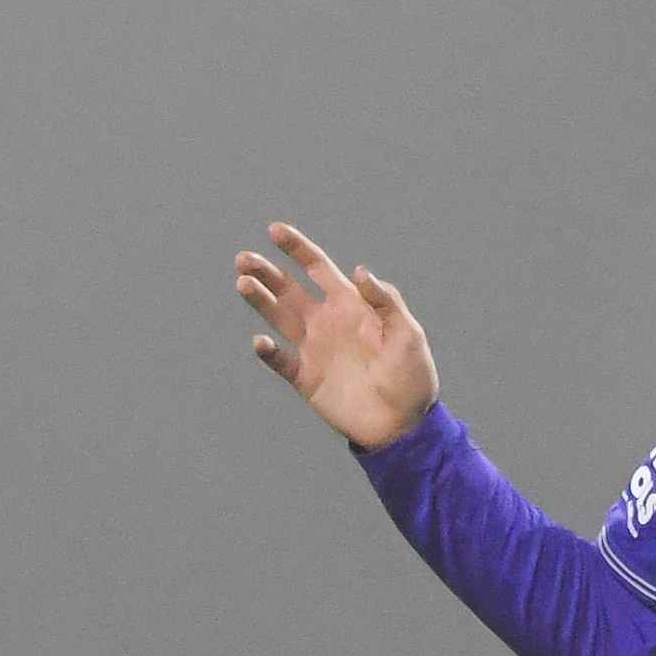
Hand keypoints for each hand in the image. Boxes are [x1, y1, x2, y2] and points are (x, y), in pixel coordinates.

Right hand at [236, 223, 439, 450]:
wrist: (403, 424)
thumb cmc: (412, 376)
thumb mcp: (407, 333)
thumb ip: (385, 300)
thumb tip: (359, 271)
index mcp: (349, 305)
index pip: (317, 268)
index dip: (297, 249)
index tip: (275, 231)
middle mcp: (326, 321)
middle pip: (288, 289)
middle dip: (267, 272)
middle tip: (244, 259)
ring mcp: (313, 349)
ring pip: (278, 317)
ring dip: (260, 300)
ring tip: (243, 283)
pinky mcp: (306, 378)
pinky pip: (280, 360)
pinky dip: (269, 351)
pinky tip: (261, 341)